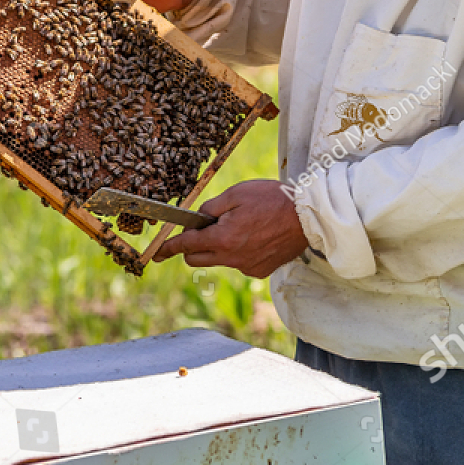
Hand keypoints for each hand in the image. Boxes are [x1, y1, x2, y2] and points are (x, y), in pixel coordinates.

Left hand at [153, 180, 308, 278]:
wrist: (308, 217)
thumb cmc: (272, 200)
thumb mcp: (237, 193)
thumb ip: (212, 208)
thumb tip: (198, 219)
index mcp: (223, 238)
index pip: (186, 245)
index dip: (168, 248)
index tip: (156, 254)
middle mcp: (232, 258)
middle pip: (197, 259)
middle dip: (193, 246)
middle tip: (205, 229)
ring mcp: (247, 267)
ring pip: (220, 260)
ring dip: (221, 247)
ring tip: (243, 226)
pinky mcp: (260, 271)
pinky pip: (240, 263)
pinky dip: (241, 252)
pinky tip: (257, 236)